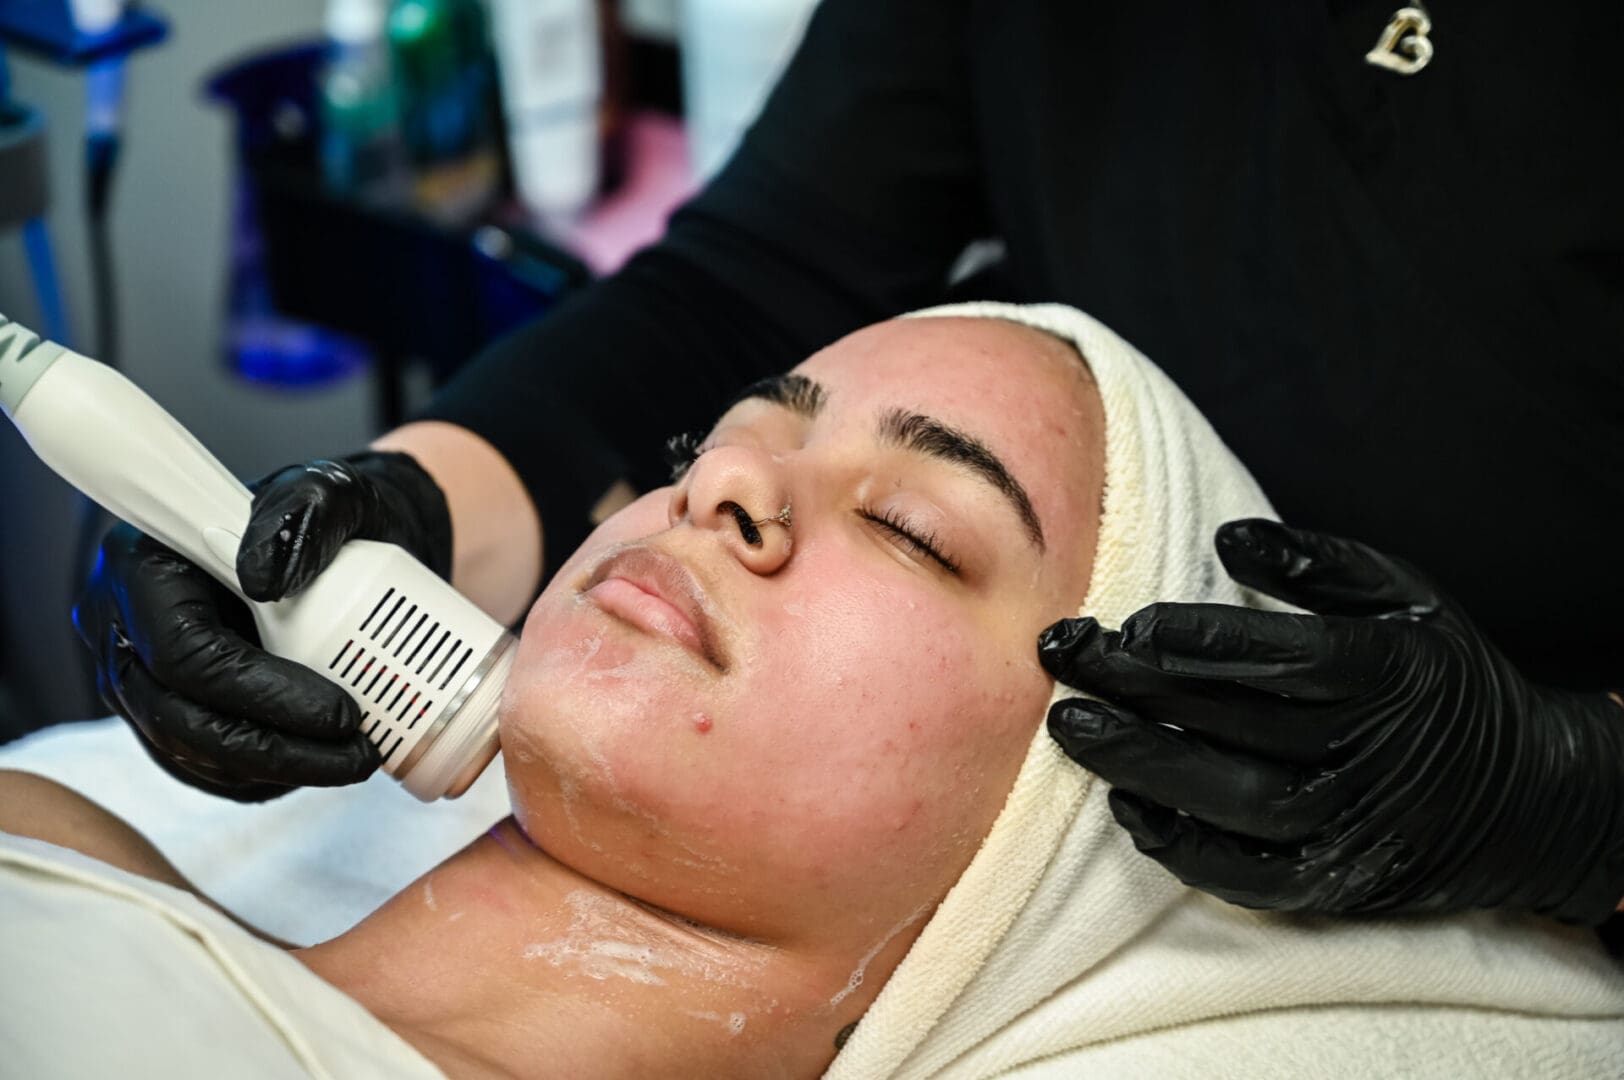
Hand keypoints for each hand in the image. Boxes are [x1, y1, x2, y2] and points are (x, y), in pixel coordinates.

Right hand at [71, 452, 452, 799]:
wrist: (342, 549)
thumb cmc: (327, 519)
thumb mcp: (333, 491)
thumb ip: (305, 512)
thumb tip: (265, 577)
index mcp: (143, 567)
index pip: (183, 652)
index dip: (261, 693)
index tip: (340, 711)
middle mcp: (125, 627)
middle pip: (179, 717)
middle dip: (275, 749)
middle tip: (358, 754)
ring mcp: (139, 676)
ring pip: (190, 751)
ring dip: (276, 770)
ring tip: (353, 761)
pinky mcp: (167, 711)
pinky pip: (202, 765)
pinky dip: (262, 777)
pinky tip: (316, 766)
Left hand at [1040, 519, 1623, 923]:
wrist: (1522, 797)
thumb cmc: (1436, 676)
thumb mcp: (1401, 595)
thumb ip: (1316, 563)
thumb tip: (1228, 534)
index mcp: (1390, 672)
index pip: (1285, 658)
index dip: (1201, 644)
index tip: (1128, 625)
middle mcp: (1370, 752)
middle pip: (1238, 724)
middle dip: (1138, 690)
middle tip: (1062, 659)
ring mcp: (1352, 826)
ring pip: (1233, 801)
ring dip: (1142, 764)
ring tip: (1071, 726)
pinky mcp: (1333, 883)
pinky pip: (1248, 875)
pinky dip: (1183, 847)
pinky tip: (1127, 806)